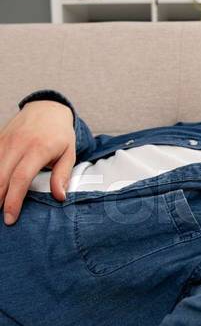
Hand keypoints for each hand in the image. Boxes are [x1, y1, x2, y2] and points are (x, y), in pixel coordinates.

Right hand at [0, 100, 75, 224]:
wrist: (47, 107)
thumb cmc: (60, 134)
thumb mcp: (69, 153)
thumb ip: (62, 175)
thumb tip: (60, 197)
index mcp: (38, 149)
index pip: (21, 179)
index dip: (13, 200)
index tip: (10, 218)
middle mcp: (18, 144)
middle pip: (1, 176)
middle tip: (0, 218)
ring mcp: (5, 141)